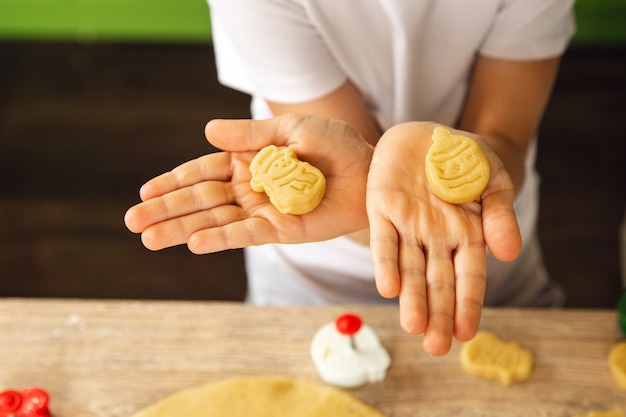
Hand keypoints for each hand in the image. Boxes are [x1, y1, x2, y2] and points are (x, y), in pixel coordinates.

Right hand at [124, 113, 372, 252]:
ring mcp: (261, 211)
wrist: (368, 172)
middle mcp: (248, 189)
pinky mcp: (280, 230)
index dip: (173, 181)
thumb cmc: (333, 145)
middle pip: (199, 200)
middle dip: (166, 210)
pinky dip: (220, 239)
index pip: (202, 172)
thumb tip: (207, 130)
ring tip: (149, 239)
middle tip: (133, 222)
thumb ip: (250, 135)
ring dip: (181, 229)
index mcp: (247, 161)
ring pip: (214, 221)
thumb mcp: (290, 130)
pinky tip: (193, 244)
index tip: (144, 192)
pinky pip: (245, 235)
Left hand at [366, 122, 521, 355]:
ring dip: (411, 297)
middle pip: (437, 282)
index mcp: (466, 235)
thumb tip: (509, 253)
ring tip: (412, 326)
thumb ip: (499, 215)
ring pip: (409, 268)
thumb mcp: (493, 180)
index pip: (468, 277)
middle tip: (435, 346)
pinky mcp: (381, 208)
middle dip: (437, 314)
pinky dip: (385, 262)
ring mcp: (407, 225)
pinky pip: (383, 238)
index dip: (467, 304)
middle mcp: (435, 238)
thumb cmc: (465, 158)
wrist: (428, 132)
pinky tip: (388, 286)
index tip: (466, 333)